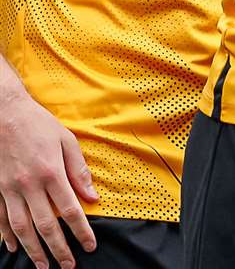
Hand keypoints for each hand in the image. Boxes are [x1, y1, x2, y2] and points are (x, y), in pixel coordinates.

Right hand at [0, 90, 96, 268]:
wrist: (5, 114)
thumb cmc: (39, 125)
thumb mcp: (67, 141)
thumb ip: (79, 171)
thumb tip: (93, 197)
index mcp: (51, 173)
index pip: (70, 210)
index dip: (81, 231)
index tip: (90, 245)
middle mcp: (29, 185)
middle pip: (45, 226)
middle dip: (58, 249)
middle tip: (68, 266)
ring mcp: (9, 190)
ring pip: (22, 228)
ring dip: (33, 250)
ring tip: (42, 266)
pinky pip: (1, 219)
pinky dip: (7, 236)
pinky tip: (14, 248)